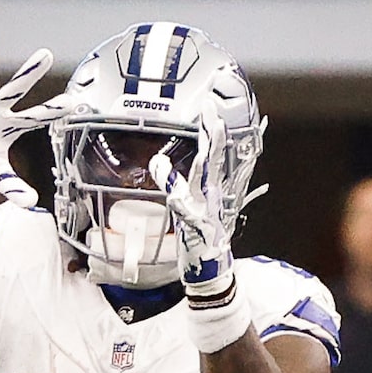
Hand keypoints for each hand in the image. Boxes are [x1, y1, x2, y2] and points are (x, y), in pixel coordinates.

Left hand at [151, 116, 233, 299]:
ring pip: (208, 175)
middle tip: (212, 107)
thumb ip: (172, 181)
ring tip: (212, 130)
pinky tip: (170, 184)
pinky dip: (180, 196)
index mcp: (210, 187)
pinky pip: (186, 207)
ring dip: (210, 153)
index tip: (209, 103)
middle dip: (214, 131)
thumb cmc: (200, 237)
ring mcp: (206, 207)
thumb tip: (156, 162)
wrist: (210, 269)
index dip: (211, 127)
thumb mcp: (185, 205)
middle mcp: (212, 193)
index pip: (211, 151)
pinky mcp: (196, 224)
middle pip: (215, 156)